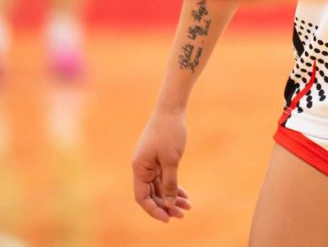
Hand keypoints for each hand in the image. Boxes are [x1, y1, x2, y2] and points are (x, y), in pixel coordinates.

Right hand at [131, 108, 191, 222]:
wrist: (171, 109)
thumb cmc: (169, 132)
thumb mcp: (171, 160)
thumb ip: (169, 182)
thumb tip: (168, 203)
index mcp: (139, 168)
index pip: (142, 197)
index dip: (153, 209)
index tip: (167, 218)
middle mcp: (142, 168)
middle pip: (151, 194)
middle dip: (166, 205)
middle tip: (182, 214)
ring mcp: (150, 163)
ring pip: (159, 187)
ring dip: (171, 198)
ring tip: (187, 207)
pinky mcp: (158, 159)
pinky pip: (164, 178)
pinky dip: (173, 187)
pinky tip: (184, 196)